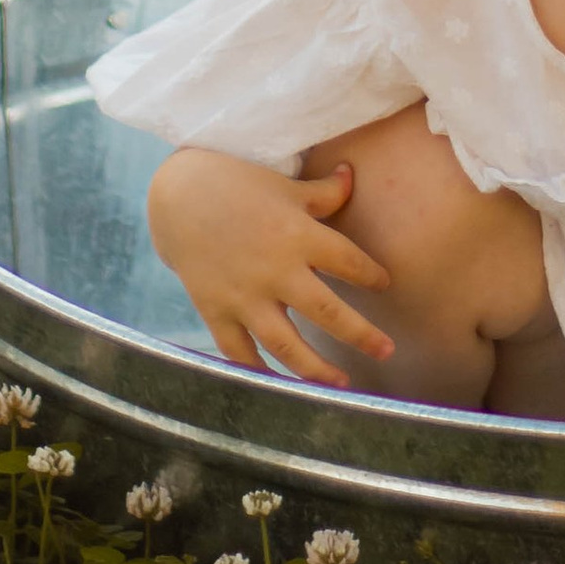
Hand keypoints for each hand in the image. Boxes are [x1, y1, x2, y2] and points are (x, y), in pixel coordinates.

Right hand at [145, 146, 396, 389]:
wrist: (178, 195)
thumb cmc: (238, 184)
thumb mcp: (286, 185)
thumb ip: (325, 192)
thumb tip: (353, 174)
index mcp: (299, 236)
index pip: (349, 263)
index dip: (371, 275)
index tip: (384, 284)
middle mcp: (276, 271)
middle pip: (328, 313)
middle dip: (361, 335)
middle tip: (386, 352)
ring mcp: (244, 296)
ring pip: (286, 344)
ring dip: (316, 369)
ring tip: (340, 384)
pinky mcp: (216, 311)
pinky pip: (240, 352)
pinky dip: (259, 372)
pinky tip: (280, 388)